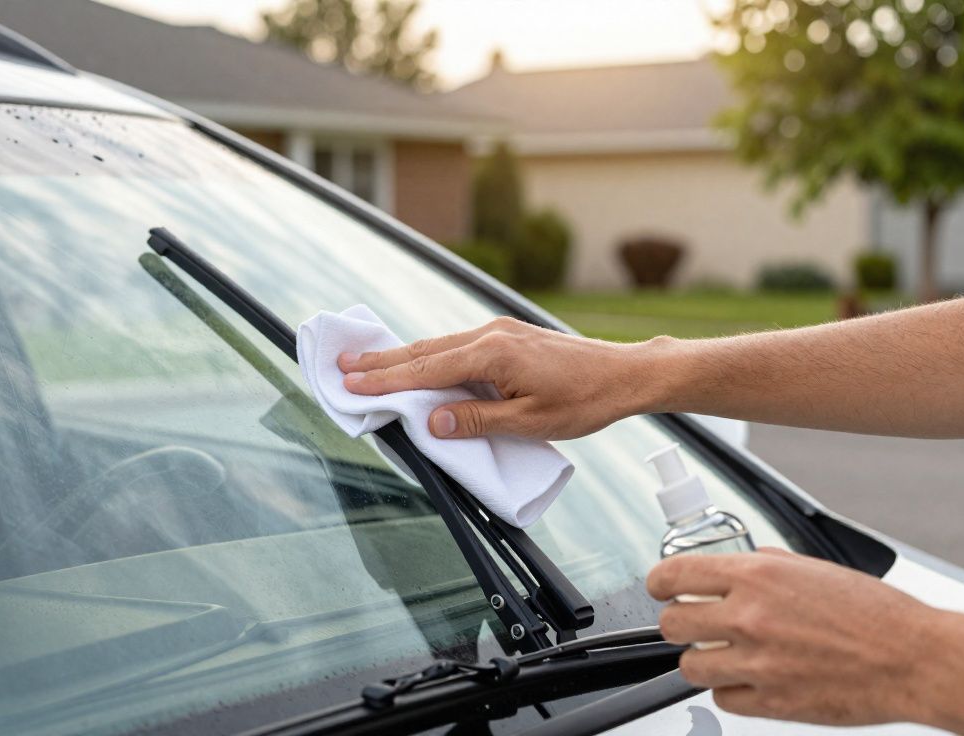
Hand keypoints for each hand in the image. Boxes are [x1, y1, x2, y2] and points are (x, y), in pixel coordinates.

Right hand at [337, 317, 654, 440]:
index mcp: (491, 355)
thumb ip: (476, 420)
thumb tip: (432, 421)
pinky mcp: (506, 335)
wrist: (623, 373)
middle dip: (380, 362)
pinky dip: (428, 356)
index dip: (384, 380)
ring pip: (437, 346)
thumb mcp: (529, 422)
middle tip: (340, 368)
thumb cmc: (583, 401)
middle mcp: (489, 335)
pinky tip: (415, 364)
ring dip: (401, 358)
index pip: (425, 370)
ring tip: (366, 366)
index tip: (349, 384)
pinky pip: (456, 346)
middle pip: (422, 351)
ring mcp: (498, 331)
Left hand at [648, 548, 963, 731]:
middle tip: (694, 625)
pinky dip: (731, 690)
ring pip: (690, 666)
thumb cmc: (873, 614)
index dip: (658, 583)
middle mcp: (750, 616)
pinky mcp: (771, 702)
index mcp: (757, 576)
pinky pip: (722, 698)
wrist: (913, 658)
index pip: (674, 574)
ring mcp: (758, 662)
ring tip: (726, 654)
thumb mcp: (811, 568)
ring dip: (703, 659)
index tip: (659, 589)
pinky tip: (751, 678)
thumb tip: (733, 566)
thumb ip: (763, 566)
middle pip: (671, 624)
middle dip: (679, 624)